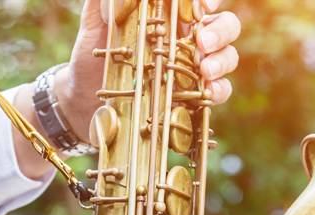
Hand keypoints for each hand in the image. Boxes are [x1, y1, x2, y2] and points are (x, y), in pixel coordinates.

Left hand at [58, 0, 242, 141]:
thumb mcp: (94, 26)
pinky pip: (219, 91)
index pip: (201, 1)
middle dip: (220, 30)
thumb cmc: (93, 59)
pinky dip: (219, 90)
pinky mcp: (193, 98)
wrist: (86, 103)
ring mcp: (194, 69)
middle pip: (225, 25)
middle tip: (202, 42)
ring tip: (205, 70)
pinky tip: (207, 93)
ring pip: (228, 56)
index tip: (202, 4)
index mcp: (171, 16)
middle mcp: (188, 39)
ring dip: (222, 60)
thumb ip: (106, 4)